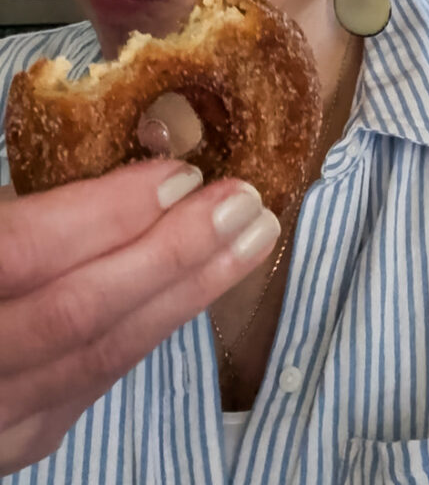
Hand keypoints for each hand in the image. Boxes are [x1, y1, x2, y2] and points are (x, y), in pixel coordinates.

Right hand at [0, 160, 279, 473]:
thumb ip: (36, 199)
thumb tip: (155, 143)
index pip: (23, 253)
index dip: (105, 213)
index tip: (181, 174)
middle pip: (76, 313)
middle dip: (172, 254)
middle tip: (245, 204)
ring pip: (98, 357)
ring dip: (185, 294)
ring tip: (248, 240)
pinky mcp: (17, 443)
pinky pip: (95, 382)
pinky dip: (151, 327)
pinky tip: (198, 287)